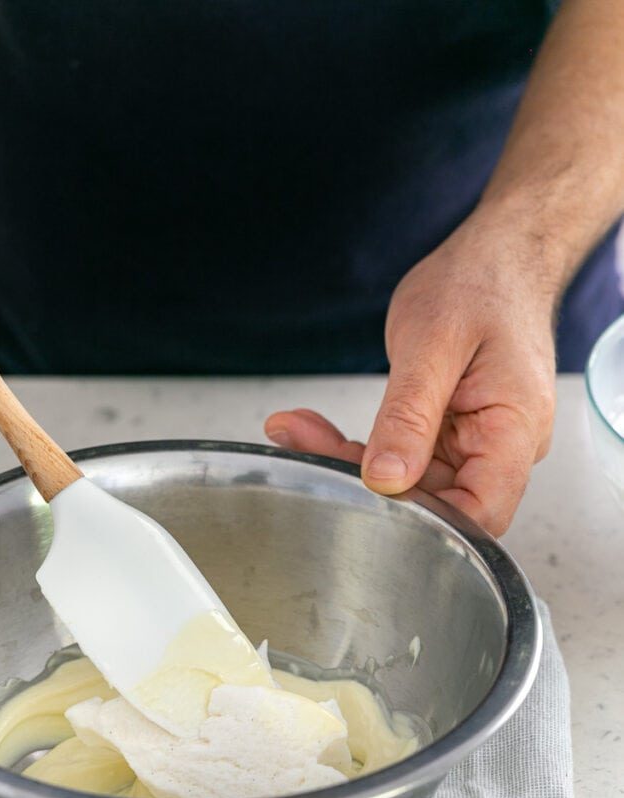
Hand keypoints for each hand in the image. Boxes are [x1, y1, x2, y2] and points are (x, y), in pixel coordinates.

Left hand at [265, 207, 556, 535]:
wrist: (495, 256)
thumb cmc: (481, 285)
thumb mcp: (434, 345)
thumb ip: (410, 415)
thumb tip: (386, 477)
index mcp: (515, 431)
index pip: (481, 513)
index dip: (428, 526)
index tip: (366, 505)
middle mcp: (500, 448)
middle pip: (436, 502)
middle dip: (367, 486)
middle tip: (306, 447)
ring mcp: (473, 445)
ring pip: (409, 484)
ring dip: (350, 464)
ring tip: (297, 430)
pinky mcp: (447, 436)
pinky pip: (400, 459)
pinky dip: (356, 448)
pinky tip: (313, 428)